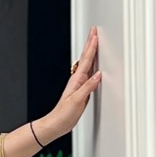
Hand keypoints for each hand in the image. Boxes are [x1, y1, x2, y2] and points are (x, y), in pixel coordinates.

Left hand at [36, 27, 101, 142]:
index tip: (95, 34)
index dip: (91, 47)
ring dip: (92, 53)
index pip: (86, 60)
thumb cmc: (63, 114)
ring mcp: (79, 85)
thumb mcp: (77, 100)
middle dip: (90, 44)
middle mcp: (78, 80)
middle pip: (86, 58)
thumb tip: (98, 75)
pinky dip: (93, 67)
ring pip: (88, 65)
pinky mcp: (82, 91)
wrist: (57, 124)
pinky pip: (90, 75)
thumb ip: (88, 87)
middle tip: (94, 32)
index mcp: (76, 80)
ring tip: (95, 43)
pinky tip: (95, 66)